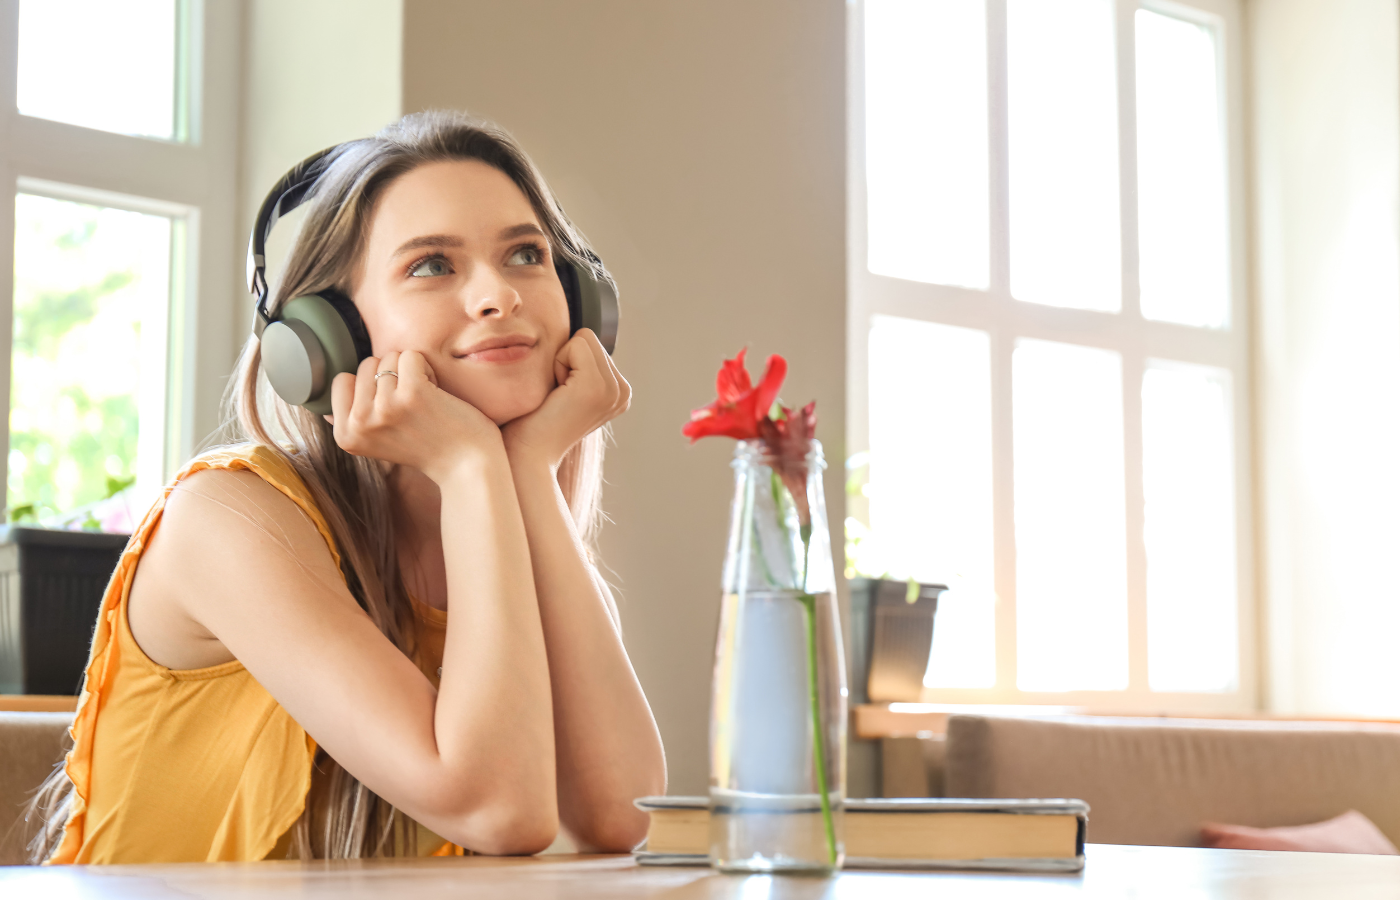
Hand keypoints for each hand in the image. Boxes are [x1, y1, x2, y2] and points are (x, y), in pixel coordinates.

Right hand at [327, 350, 504, 482]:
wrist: (467, 468)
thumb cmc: (426, 449)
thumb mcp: (376, 445)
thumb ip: (352, 425)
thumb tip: (325, 412)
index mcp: (345, 435)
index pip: (342, 380)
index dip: (372, 386)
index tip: (392, 410)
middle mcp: (359, 423)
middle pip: (366, 365)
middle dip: (392, 375)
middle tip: (412, 405)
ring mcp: (384, 408)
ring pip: (390, 357)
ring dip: (412, 372)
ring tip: (425, 401)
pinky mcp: (411, 394)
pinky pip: (411, 355)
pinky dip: (427, 368)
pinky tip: (436, 393)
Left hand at [502, 329, 630, 468]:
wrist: (528, 455)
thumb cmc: (535, 423)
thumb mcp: (567, 390)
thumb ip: (580, 366)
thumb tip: (576, 336)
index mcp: (619, 392)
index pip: (592, 344)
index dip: (568, 362)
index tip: (562, 395)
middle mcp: (623, 391)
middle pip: (589, 338)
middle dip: (565, 360)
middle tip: (558, 396)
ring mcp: (614, 389)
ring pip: (583, 339)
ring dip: (561, 362)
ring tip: (558, 396)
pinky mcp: (598, 386)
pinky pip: (575, 345)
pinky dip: (558, 364)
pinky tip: (557, 395)